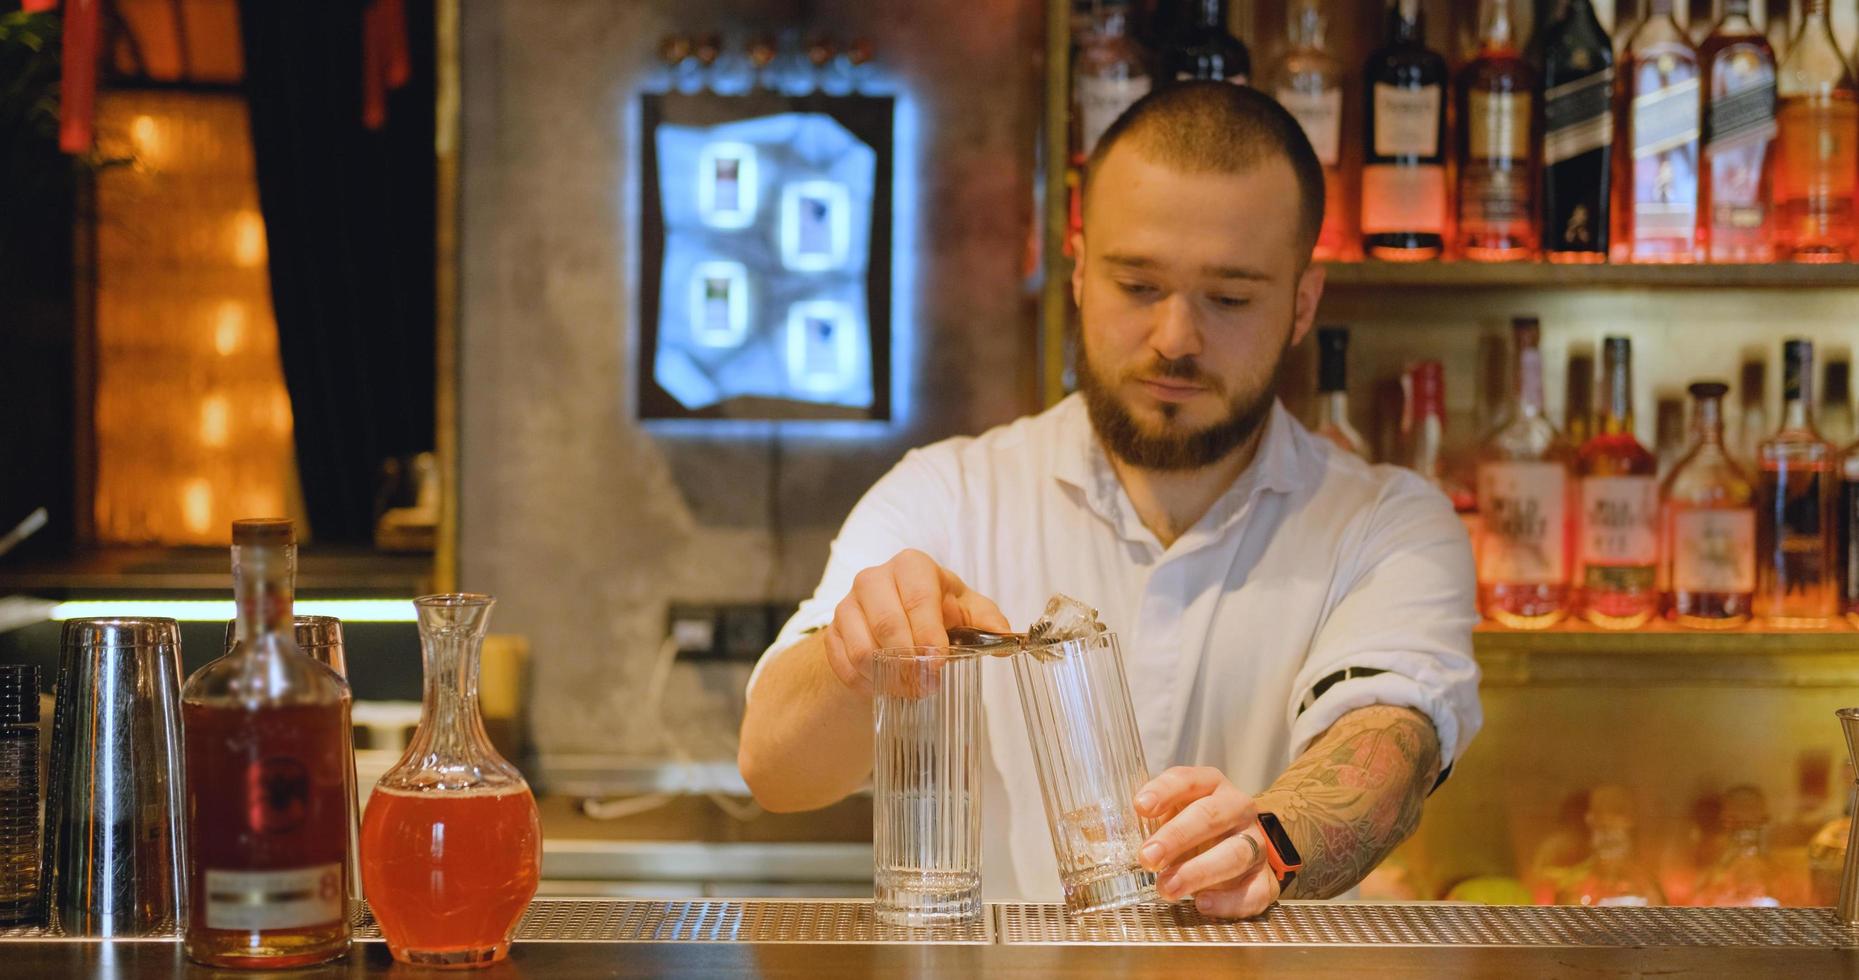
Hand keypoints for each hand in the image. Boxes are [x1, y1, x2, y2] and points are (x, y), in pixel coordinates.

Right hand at [822, 549, 1009, 694]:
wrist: (895, 614)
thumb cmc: (938, 609)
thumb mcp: (967, 611)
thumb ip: (989, 622)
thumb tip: (1007, 640)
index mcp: (911, 566)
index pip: (917, 598)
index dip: (928, 633)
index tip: (939, 663)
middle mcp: (874, 578)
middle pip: (887, 624)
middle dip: (910, 662)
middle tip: (928, 686)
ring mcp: (848, 604)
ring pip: (862, 649)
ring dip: (888, 677)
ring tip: (910, 689)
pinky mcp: (831, 631)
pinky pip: (843, 665)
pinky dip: (866, 683)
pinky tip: (885, 686)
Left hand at [1134, 766, 1279, 919]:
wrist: (1246, 840)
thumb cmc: (1197, 825)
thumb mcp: (1172, 812)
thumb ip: (1141, 821)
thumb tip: (1090, 835)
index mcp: (1210, 786)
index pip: (1187, 780)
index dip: (1164, 791)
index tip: (1140, 807)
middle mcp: (1237, 809)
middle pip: (1210, 816)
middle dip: (1176, 837)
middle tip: (1147, 857)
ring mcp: (1255, 842)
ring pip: (1234, 853)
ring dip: (1198, 872)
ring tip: (1167, 888)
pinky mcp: (1266, 877)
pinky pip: (1255, 891)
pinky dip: (1229, 901)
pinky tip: (1202, 904)